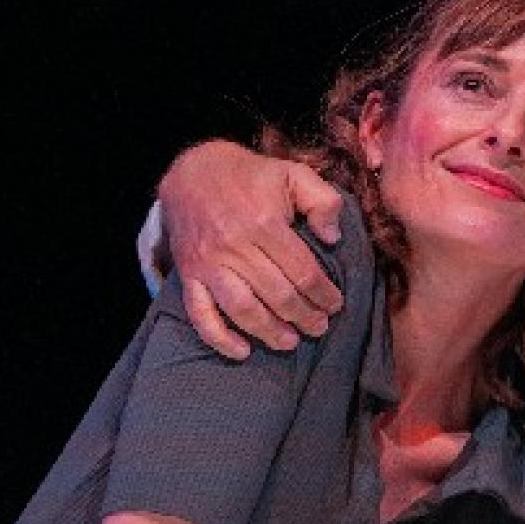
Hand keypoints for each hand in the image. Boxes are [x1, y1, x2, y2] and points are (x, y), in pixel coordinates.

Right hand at [158, 140, 345, 359]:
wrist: (193, 172)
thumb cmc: (250, 176)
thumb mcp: (294, 174)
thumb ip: (323, 201)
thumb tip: (333, 238)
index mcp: (263, 223)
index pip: (301, 270)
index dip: (323, 293)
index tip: (335, 305)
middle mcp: (234, 246)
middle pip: (276, 294)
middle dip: (303, 316)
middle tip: (319, 328)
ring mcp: (208, 264)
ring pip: (241, 309)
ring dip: (269, 332)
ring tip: (289, 342)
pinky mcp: (189, 275)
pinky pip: (200, 314)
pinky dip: (219, 338)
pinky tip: (241, 351)